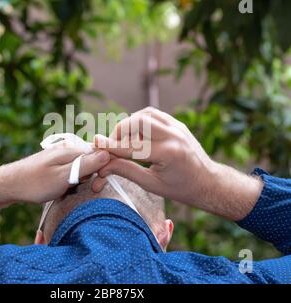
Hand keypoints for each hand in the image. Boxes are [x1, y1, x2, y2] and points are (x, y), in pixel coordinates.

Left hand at [0, 141, 109, 208]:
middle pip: (93, 160)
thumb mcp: (63, 177)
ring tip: (70, 191)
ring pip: (83, 167)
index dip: (105, 169)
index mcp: (73, 150)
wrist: (9, 185)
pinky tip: (65, 189)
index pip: (101, 154)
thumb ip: (85, 165)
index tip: (98, 185)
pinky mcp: (57, 163)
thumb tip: (107, 153)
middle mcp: (69, 149)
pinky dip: (72, 181)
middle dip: (93, 176)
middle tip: (83, 190)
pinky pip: (73, 170)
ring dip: (82, 180)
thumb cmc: (35, 183)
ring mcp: (62, 155)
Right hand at [93, 107, 262, 220]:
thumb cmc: (181, 188)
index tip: (95, 143)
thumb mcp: (152, 184)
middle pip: (137, 122)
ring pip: (144, 114)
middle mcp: (173, 135)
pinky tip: (136, 134)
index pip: (131, 147)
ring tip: (124, 141)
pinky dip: (140, 121)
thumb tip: (103, 165)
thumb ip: (126, 171)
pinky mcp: (177, 123)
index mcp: (168, 153)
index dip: (110, 146)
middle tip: (113, 146)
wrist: (208, 182)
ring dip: (129, 124)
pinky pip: (153, 114)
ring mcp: (177, 126)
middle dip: (119, 132)